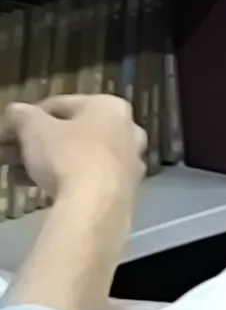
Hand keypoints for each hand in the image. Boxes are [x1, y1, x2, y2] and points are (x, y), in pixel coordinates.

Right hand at [9, 96, 141, 212]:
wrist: (96, 205)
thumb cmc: (68, 155)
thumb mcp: (34, 129)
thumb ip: (23, 116)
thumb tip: (16, 111)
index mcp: (111, 106)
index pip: (61, 104)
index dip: (29, 116)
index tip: (9, 131)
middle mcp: (128, 130)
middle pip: (71, 132)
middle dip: (36, 143)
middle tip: (10, 154)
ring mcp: (130, 161)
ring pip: (79, 156)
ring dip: (45, 163)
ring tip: (17, 173)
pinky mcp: (125, 188)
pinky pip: (89, 177)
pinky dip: (64, 180)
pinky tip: (37, 189)